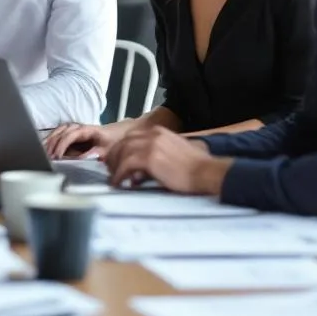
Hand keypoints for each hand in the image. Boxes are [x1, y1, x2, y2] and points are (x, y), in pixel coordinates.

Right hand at [43, 122, 125, 159]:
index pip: (70, 135)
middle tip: (47, 158)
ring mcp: (73, 127)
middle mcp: (78, 126)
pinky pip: (57, 133)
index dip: (62, 145)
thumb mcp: (105, 150)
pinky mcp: (70, 130)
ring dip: (49, 142)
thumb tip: (80, 158)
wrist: (117, 133)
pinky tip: (44, 146)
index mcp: (86, 129)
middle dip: (53, 145)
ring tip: (43, 153)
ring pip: (57, 132)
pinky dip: (50, 139)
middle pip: (60, 133)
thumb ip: (93, 154)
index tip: (57, 156)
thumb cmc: (112, 141)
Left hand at [103, 126, 225, 193]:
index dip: (121, 148)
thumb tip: (137, 173)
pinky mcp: (149, 158)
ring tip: (114, 178)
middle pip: (124, 142)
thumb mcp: (172, 153)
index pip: (131, 136)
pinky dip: (119, 175)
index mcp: (158, 132)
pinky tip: (118, 183)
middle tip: (111, 170)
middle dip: (115, 156)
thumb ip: (154, 157)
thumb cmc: (194, 168)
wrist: (206, 172)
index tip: (117, 160)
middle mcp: (153, 135)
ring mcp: (150, 145)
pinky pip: (126, 165)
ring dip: (115, 166)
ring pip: (122, 152)